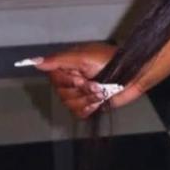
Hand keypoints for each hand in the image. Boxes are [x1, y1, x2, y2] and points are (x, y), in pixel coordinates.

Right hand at [26, 44, 142, 119]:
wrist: (134, 74)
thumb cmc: (112, 61)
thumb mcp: (84, 56)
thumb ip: (59, 60)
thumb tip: (35, 62)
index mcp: (69, 66)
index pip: (54, 79)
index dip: (68, 81)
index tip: (81, 77)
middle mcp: (73, 80)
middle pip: (61, 94)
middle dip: (81, 90)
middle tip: (96, 83)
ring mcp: (82, 93)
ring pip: (70, 104)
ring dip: (88, 99)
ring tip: (102, 91)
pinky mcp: (91, 104)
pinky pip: (79, 113)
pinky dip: (90, 108)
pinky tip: (100, 101)